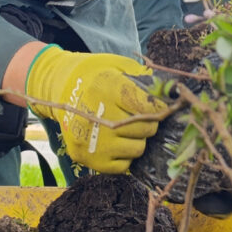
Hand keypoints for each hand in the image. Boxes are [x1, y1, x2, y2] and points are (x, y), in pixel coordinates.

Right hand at [22, 48, 162, 172]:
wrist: (59, 88)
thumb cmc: (95, 75)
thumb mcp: (117, 66)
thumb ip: (144, 78)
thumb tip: (173, 93)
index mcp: (106, 89)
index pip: (148, 105)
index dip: (160, 106)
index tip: (159, 105)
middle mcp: (97, 117)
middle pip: (146, 128)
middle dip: (150, 122)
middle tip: (142, 116)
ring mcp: (91, 141)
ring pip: (138, 148)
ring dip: (138, 140)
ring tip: (127, 129)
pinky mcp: (87, 159)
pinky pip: (124, 166)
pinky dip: (125, 156)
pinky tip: (117, 142)